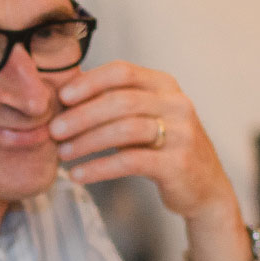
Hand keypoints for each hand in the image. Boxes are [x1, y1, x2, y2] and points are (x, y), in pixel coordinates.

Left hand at [50, 62, 238, 225]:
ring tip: (63, 153)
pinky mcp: (178, 163)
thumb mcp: (144, 119)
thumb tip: (64, 97)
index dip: (90, 82)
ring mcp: (181, 133)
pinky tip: (79, 175)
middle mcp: (177, 103)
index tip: (63, 97)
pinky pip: (130, 161)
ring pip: (125, 130)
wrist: (205, 189)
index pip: (123, 72)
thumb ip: (114, 105)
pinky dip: (99, 167)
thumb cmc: (164, 150)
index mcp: (165, 85)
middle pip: (120, 101)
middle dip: (82, 115)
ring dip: (87, 141)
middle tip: (54, 130)